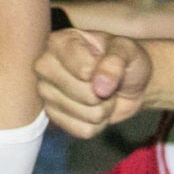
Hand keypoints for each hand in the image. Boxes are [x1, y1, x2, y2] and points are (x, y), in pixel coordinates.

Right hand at [34, 28, 153, 137]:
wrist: (128, 82)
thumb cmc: (124, 59)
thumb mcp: (127, 50)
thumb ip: (115, 62)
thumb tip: (100, 87)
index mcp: (59, 42)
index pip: (83, 69)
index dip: (103, 72)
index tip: (107, 63)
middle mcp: (45, 66)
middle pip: (81, 94)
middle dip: (104, 93)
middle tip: (105, 82)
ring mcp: (46, 93)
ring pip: (84, 114)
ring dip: (103, 108)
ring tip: (102, 94)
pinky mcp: (53, 117)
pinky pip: (83, 130)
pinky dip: (98, 124)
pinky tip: (95, 108)